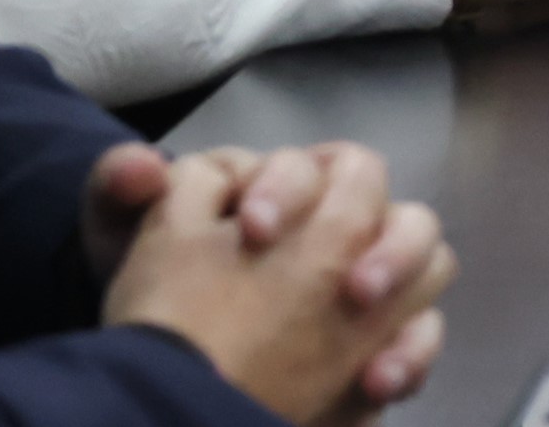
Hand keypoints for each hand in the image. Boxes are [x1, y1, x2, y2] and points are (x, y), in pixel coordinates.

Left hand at [102, 143, 453, 426]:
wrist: (160, 366)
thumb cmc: (151, 283)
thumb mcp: (119, 231)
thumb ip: (119, 185)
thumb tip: (144, 169)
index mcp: (295, 189)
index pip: (324, 164)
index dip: (295, 189)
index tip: (254, 229)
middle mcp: (344, 230)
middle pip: (396, 208)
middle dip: (382, 243)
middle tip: (347, 287)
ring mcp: (366, 288)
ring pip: (429, 262)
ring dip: (408, 288)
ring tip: (369, 322)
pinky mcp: (373, 347)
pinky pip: (421, 337)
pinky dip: (411, 356)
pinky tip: (376, 384)